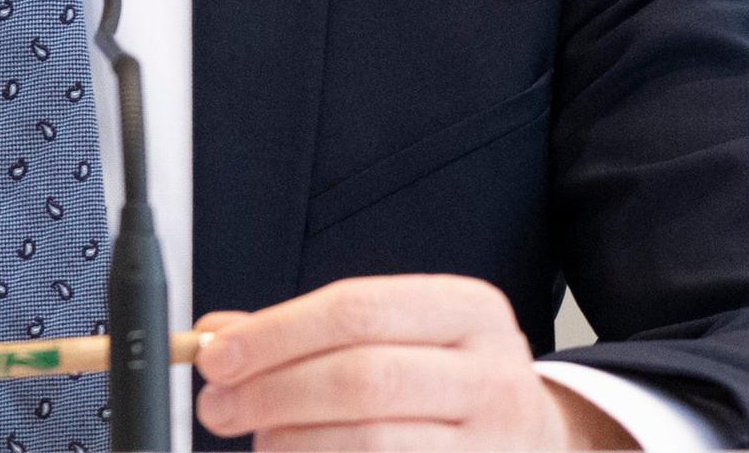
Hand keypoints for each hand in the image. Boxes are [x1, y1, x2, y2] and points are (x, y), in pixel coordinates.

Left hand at [195, 275, 631, 449]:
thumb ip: (304, 332)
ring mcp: (496, 443)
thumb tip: (214, 335)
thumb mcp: (396, 335)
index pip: (356, 310)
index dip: (274, 334)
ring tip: (260, 440)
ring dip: (293, 444)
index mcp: (469, 310)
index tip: (214, 356)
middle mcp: (494, 374)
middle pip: (362, 378)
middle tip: (217, 407)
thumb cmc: (444, 382)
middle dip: (273, 393)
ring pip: (374, 442)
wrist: (535, 440)